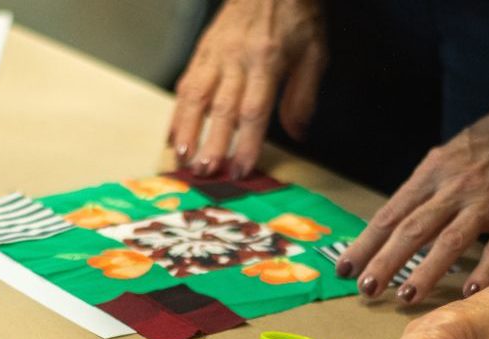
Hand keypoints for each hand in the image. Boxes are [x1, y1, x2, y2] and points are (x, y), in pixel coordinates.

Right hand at [169, 0, 325, 177]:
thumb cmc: (294, 15)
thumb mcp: (315, 53)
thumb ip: (304, 96)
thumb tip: (298, 133)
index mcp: (267, 61)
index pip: (253, 111)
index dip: (245, 144)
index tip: (240, 169)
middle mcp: (236, 58)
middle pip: (220, 108)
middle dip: (210, 143)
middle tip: (205, 172)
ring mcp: (215, 54)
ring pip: (195, 96)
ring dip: (186, 130)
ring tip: (181, 157)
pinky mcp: (202, 51)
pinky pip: (185, 83)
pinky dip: (177, 112)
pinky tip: (173, 133)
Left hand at [337, 72, 488, 302]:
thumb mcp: (452, 153)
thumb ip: (428, 187)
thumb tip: (399, 222)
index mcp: (434, 171)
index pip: (391, 213)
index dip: (366, 243)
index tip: (344, 268)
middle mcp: (455, 186)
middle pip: (412, 229)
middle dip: (385, 261)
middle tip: (366, 288)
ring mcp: (488, 200)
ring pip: (450, 241)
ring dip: (427, 271)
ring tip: (406, 295)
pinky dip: (484, 271)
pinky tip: (470, 294)